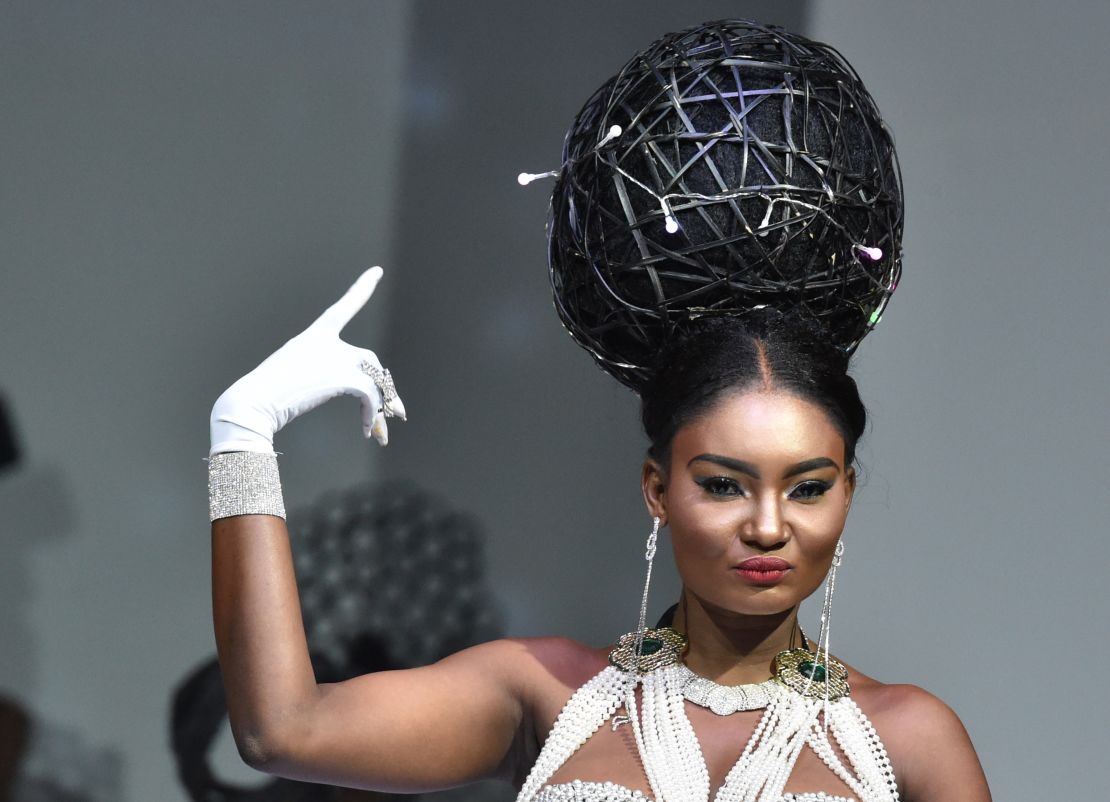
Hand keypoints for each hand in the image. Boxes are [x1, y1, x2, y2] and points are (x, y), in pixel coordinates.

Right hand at [209, 267, 405, 454]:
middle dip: (383, 387)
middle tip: (395, 412)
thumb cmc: (271, 394)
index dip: (362, 288)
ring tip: (381, 431)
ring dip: (381, 408)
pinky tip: (367, 432)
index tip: (376, 271)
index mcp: (315, 334)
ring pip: (374, 380)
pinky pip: (370, 395)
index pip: (344, 306)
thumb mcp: (302, 376)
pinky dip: (372, 415)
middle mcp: (328, 342)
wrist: (253, 403)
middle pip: (370, 359)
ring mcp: (335, 358)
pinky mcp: (340, 378)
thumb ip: (333, 378)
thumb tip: (369, 399)